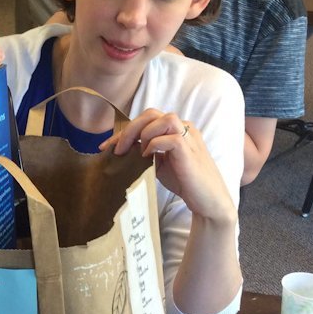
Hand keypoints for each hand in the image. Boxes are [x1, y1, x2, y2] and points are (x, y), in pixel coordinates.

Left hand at [99, 109, 234, 221]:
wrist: (207, 200)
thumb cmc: (184, 181)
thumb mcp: (158, 163)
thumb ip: (145, 152)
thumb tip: (122, 149)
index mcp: (175, 129)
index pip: (145, 120)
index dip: (123, 131)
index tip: (105, 147)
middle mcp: (184, 128)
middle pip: (152, 113)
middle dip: (129, 129)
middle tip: (118, 150)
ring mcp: (189, 138)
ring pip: (164, 119)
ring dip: (144, 133)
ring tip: (136, 152)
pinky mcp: (191, 151)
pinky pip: (171, 138)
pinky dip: (155, 145)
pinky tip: (148, 157)